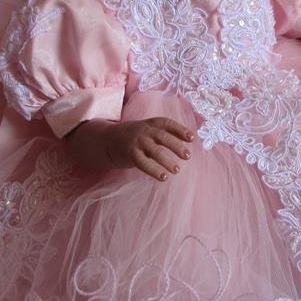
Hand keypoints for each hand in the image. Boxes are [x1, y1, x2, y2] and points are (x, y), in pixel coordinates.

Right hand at [66, 117, 193, 181]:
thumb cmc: (134, 136)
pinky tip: (164, 177)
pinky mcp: (130, 154)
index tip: (192, 138)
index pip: (168, 124)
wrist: (108, 140)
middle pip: (163, 137)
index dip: (180, 130)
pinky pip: (144, 163)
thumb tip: (187, 143)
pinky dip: (154, 170)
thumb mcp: (148, 129)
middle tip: (187, 156)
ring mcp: (137, 142)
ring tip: (176, 170)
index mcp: (151, 124)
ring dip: (167, 161)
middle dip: (177, 146)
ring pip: (155, 151)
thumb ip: (164, 134)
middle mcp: (145, 131)